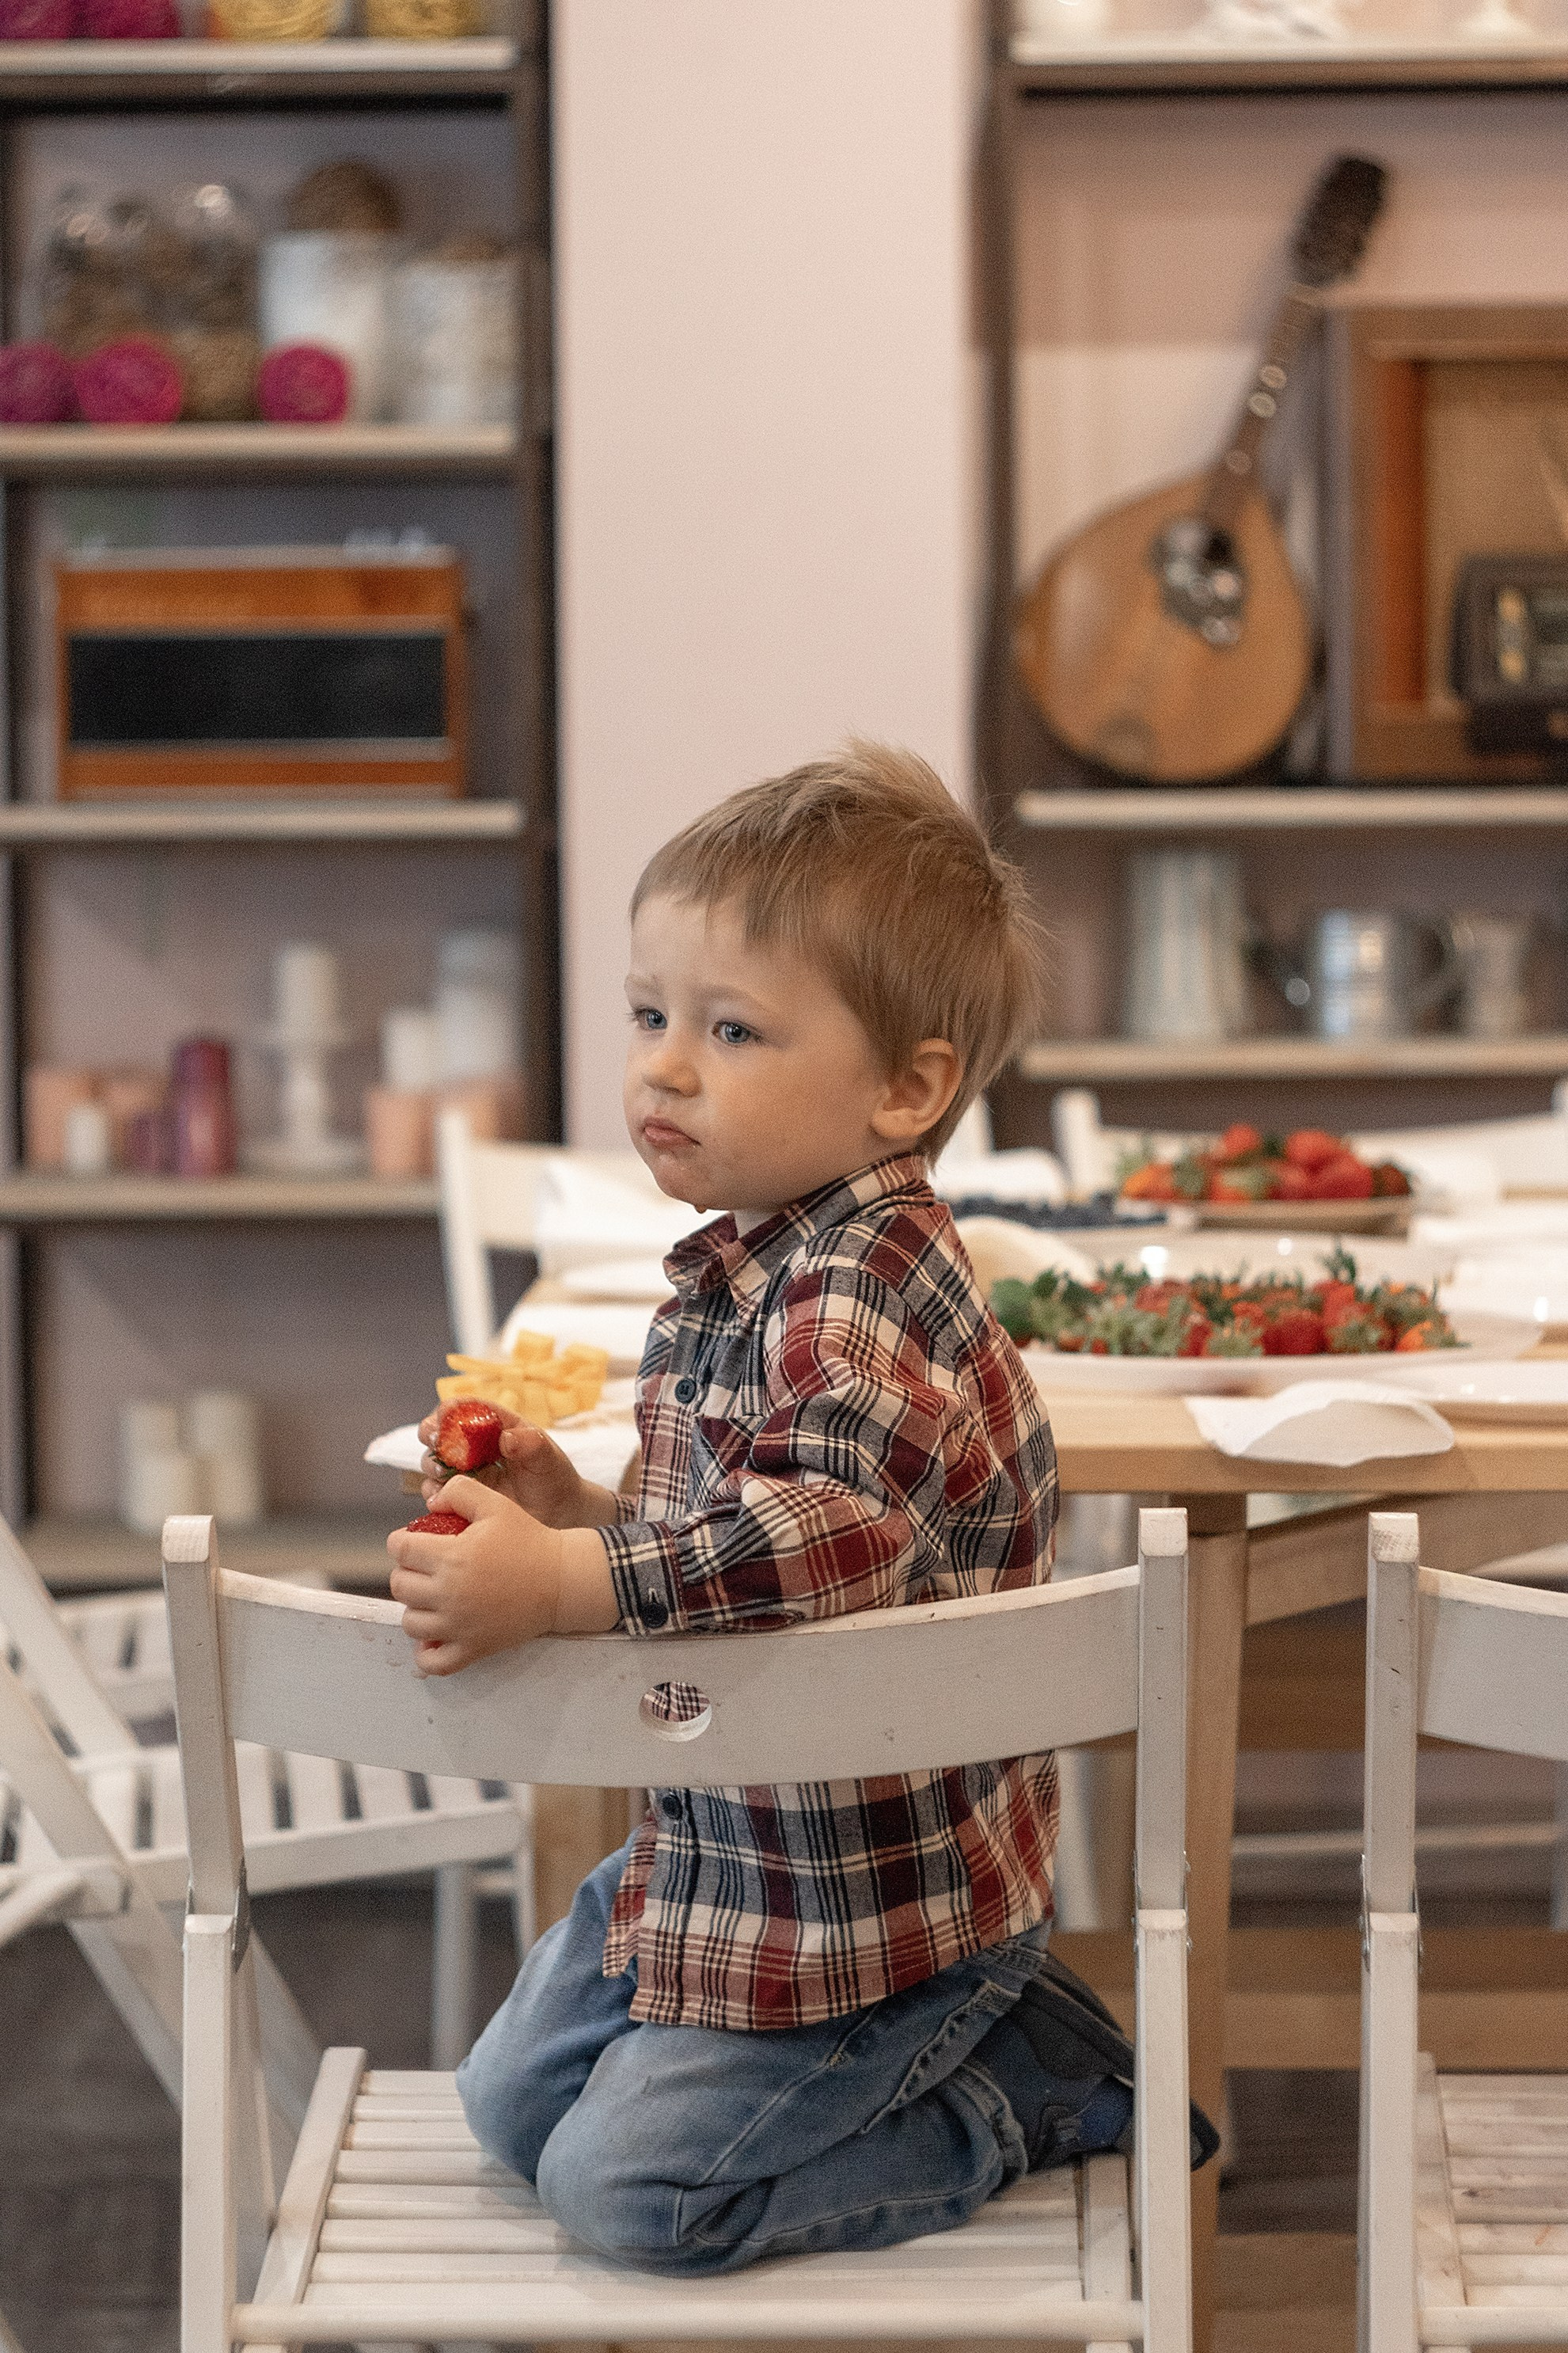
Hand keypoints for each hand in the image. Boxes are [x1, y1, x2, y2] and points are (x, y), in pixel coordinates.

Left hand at [389, 1478, 563, 1675]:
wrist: (561, 1580)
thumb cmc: (529, 1540)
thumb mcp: (496, 1504)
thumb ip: (459, 1491)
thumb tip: (431, 1503)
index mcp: (451, 1557)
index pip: (400, 1550)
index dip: (401, 1541)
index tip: (413, 1541)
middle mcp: (449, 1594)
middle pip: (399, 1585)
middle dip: (407, 1571)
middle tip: (426, 1566)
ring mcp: (459, 1626)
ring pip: (410, 1622)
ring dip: (416, 1607)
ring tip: (432, 1598)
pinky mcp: (472, 1649)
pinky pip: (433, 1663)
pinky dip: (426, 1654)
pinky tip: (435, 1636)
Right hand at [418, 1406, 595, 1526]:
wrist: (558, 1512)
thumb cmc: (554, 1477)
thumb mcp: (548, 1458)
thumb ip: (531, 1444)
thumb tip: (506, 1438)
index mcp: (495, 1425)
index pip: (466, 1408)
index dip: (450, 1409)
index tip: (443, 1417)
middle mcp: (476, 1446)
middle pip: (442, 1432)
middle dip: (431, 1433)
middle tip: (434, 1441)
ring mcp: (467, 1471)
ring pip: (435, 1462)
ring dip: (431, 1464)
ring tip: (442, 1473)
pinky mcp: (462, 1496)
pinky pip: (438, 1492)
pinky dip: (434, 1493)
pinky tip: (441, 1498)